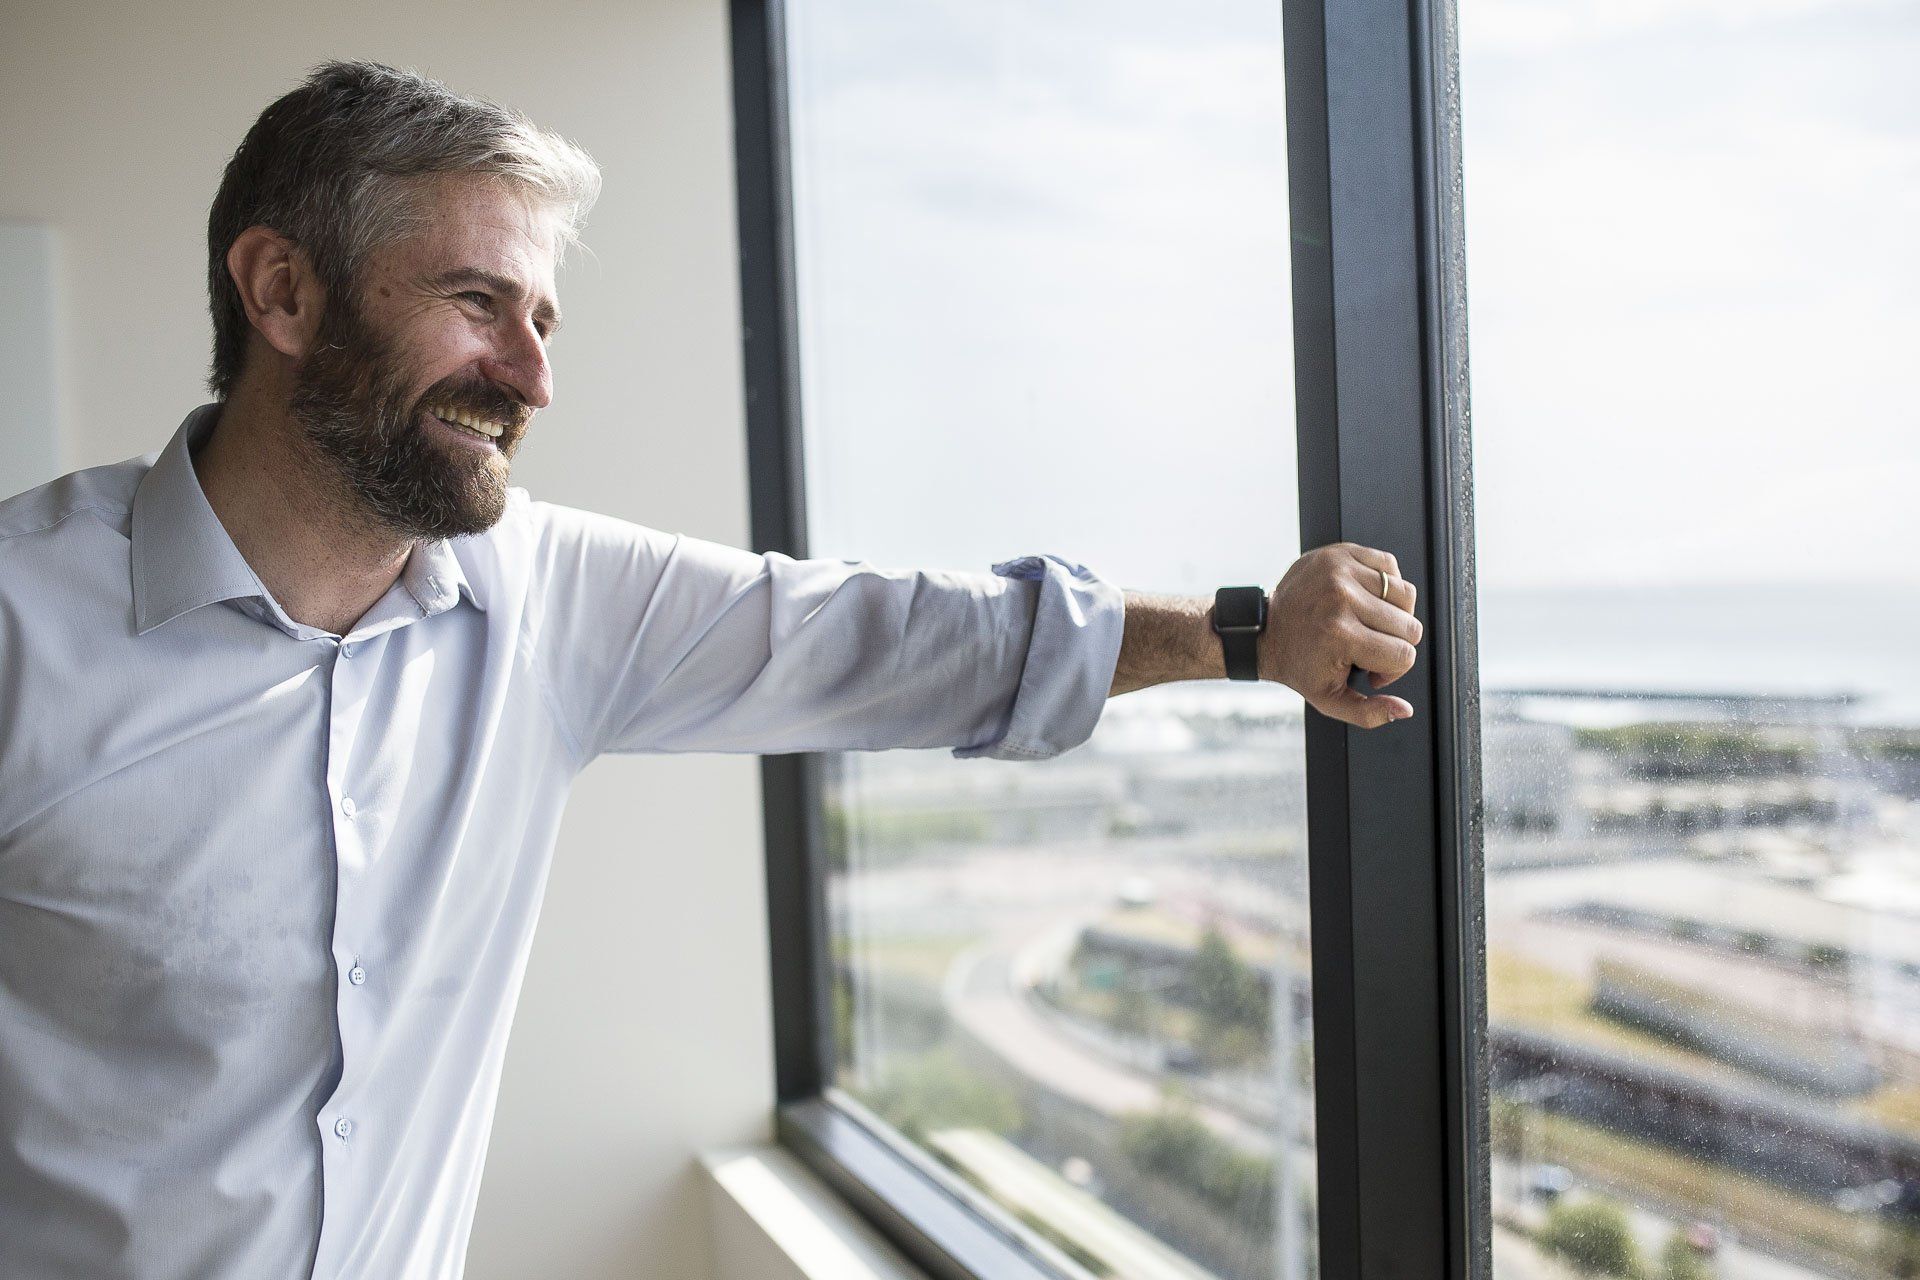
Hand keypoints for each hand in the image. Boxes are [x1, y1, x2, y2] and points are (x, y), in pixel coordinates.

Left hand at [1263, 542, 1421, 727]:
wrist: (1263, 631)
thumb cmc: (1297, 665)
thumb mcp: (1328, 700)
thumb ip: (1368, 713)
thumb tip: (1405, 709)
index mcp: (1340, 634)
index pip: (1404, 655)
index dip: (1392, 670)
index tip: (1370, 671)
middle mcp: (1341, 598)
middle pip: (1409, 627)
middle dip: (1395, 644)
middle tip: (1368, 648)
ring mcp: (1340, 570)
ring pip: (1405, 595)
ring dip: (1393, 614)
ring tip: (1367, 623)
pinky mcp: (1340, 551)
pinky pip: (1389, 565)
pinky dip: (1385, 584)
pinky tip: (1365, 600)